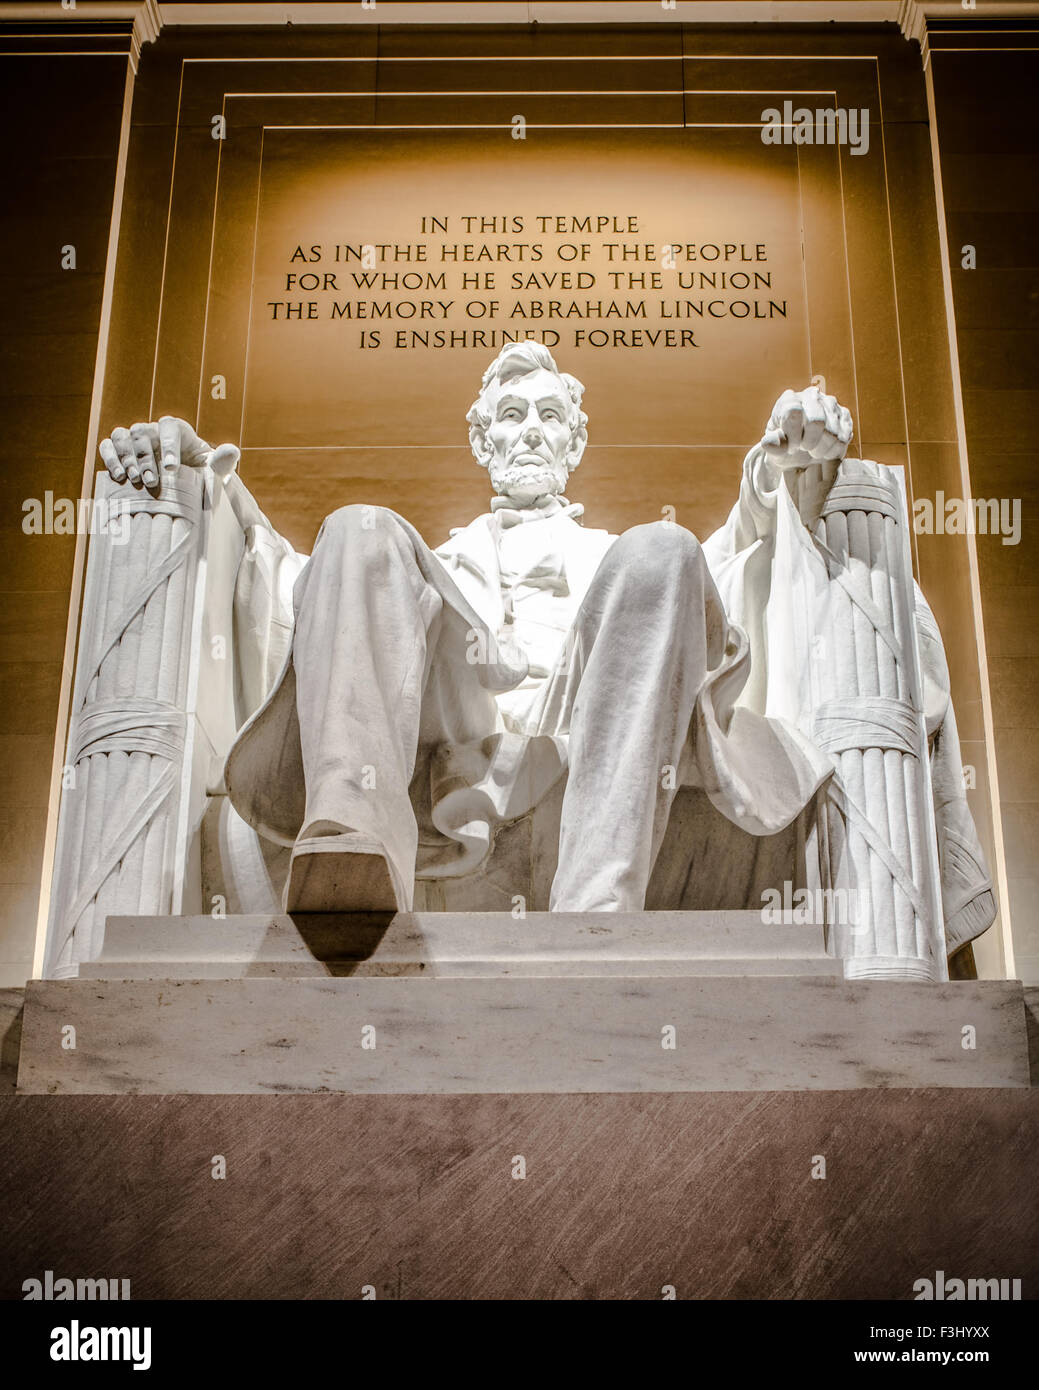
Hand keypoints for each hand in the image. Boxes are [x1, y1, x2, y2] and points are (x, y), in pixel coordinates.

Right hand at [98, 416, 238, 486]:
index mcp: (177, 429)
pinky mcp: (119, 451)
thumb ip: (221, 462)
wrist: (181, 489)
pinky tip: (118, 475)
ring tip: (133, 479)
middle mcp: (153, 429)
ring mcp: (134, 439)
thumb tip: (232, 450)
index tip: (172, 469)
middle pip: (142, 433)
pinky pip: (107, 445)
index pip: (170, 428)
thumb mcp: (213, 472)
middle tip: (152, 482)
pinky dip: (109, 456)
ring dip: (126, 457)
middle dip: (146, 458)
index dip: (169, 446)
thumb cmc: (199, 477)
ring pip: (122, 435)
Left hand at [760, 386, 852, 472]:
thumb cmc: (785, 446)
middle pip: (817, 421)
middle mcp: (811, 396)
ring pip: (832, 432)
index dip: (793, 436)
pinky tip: (824, 450)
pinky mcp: (844, 415)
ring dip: (821, 448)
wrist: (801, 451)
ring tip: (813, 450)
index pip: (793, 411)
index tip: (791, 448)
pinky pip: (843, 437)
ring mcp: (830, 403)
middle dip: (809, 442)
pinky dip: (832, 450)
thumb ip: (773, 445)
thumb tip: (768, 443)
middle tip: (804, 449)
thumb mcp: (775, 448)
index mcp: (789, 399)